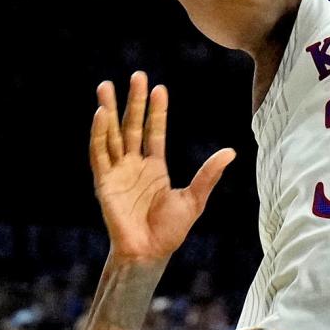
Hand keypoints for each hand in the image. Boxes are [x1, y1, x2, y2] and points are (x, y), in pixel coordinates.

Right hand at [91, 72, 234, 265]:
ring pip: (112, 134)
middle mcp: (135, 165)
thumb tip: (231, 152)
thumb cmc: (170, 231)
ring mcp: (118, 172)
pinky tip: (101, 114)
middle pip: (133, 126)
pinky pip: (99, 153)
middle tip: (137, 75)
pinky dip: (98, 134)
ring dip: (110, 111)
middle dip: (134, 101)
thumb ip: (208, 174)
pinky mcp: (104, 182)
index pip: (155, 131)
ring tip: (106, 86)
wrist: (149, 253)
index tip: (159, 88)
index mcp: (155, 167)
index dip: (157, 110)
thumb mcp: (194, 199)